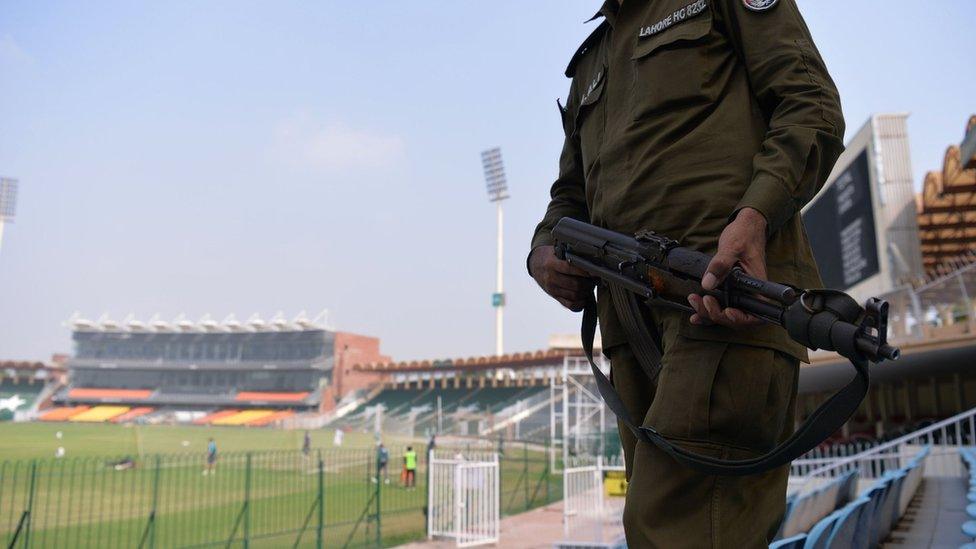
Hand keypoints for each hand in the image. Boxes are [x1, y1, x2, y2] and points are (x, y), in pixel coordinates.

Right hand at [530, 245, 594, 311]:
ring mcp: (552, 289)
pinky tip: (584, 298)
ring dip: (586, 293)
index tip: (595, 272)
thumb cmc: (550, 256)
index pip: (571, 268)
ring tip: (590, 287)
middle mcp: (551, 278)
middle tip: (595, 280)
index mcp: (551, 264)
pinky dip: (580, 304)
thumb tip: (590, 259)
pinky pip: (570, 305)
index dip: (585, 271)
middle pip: (575, 285)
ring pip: (575, 296)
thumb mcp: (556, 251)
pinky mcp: (554, 297)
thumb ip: (570, 255)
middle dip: (589, 284)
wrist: (536, 265)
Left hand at [687, 207, 767, 327]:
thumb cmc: (744, 235)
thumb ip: (720, 265)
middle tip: (703, 301)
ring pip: (726, 314)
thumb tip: (708, 283)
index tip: (727, 311)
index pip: (755, 314)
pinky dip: (707, 312)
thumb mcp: (731, 247)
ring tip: (694, 301)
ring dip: (709, 314)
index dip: (740, 319)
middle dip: (717, 315)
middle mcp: (750, 293)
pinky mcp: (731, 291)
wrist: (745, 228)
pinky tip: (696, 315)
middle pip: (737, 318)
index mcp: (757, 286)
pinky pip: (721, 307)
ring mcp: (740, 293)